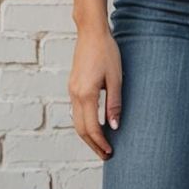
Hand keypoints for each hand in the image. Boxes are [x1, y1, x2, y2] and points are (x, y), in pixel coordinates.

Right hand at [69, 26, 123, 158]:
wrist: (91, 33)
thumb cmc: (107, 52)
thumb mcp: (116, 79)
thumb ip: (114, 104)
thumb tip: (114, 127)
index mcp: (86, 95)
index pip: (92, 128)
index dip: (101, 143)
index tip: (110, 152)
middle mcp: (75, 95)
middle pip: (81, 129)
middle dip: (93, 145)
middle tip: (106, 156)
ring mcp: (72, 91)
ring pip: (76, 122)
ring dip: (88, 136)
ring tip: (101, 145)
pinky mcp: (73, 87)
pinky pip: (76, 112)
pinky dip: (84, 124)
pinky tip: (95, 126)